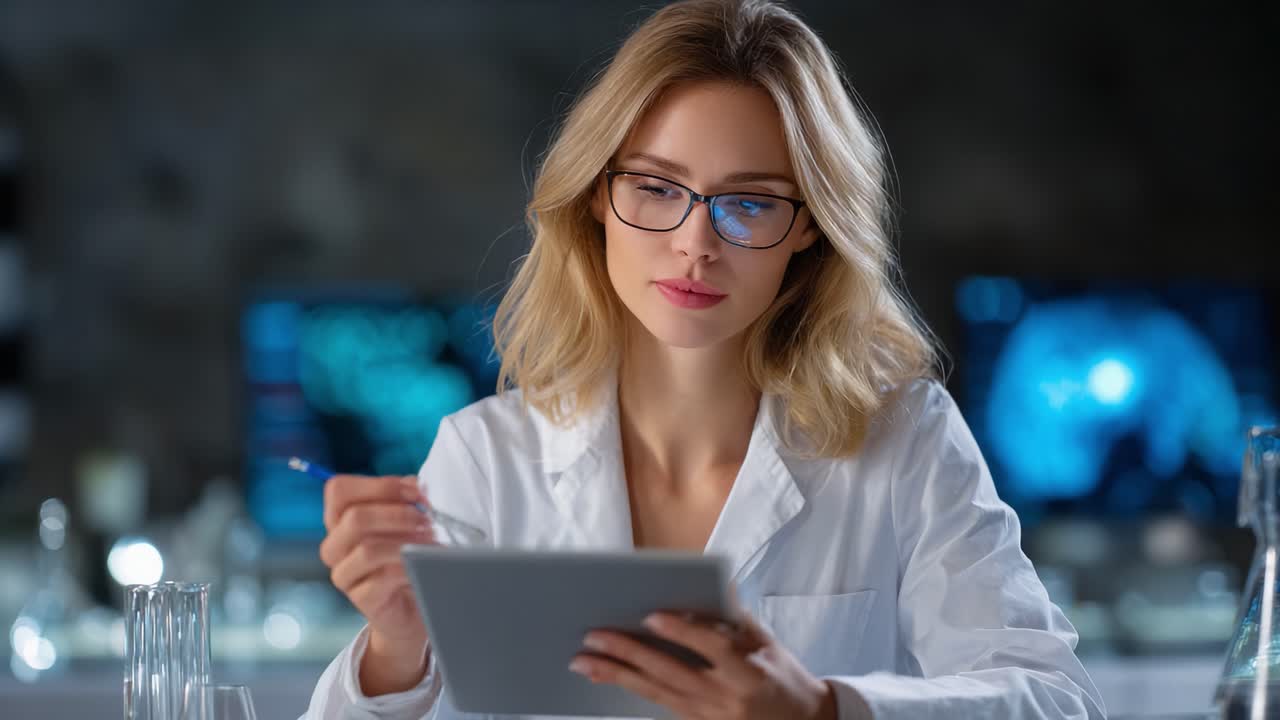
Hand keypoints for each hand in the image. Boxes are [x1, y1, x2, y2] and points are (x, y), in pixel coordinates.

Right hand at [319, 473, 435, 693]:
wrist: (410, 606)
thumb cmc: (406, 556)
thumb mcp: (406, 520)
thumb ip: (407, 499)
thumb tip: (418, 487)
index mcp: (339, 519)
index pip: (339, 490)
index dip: (379, 486)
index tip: (414, 491)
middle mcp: (334, 545)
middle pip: (355, 518)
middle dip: (398, 514)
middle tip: (427, 520)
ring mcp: (343, 574)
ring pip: (368, 549)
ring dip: (406, 542)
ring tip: (431, 542)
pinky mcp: (360, 598)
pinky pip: (382, 578)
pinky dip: (408, 567)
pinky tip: (425, 565)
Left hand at [569, 609, 838, 719]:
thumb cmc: (783, 676)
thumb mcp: (767, 643)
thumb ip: (735, 617)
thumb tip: (713, 584)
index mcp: (748, 671)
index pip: (711, 648)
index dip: (682, 632)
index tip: (652, 616)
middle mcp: (725, 697)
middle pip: (670, 673)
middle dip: (629, 654)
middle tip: (594, 636)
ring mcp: (708, 716)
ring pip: (655, 693)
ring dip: (617, 675)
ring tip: (584, 662)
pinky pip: (658, 704)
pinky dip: (631, 688)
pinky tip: (607, 676)